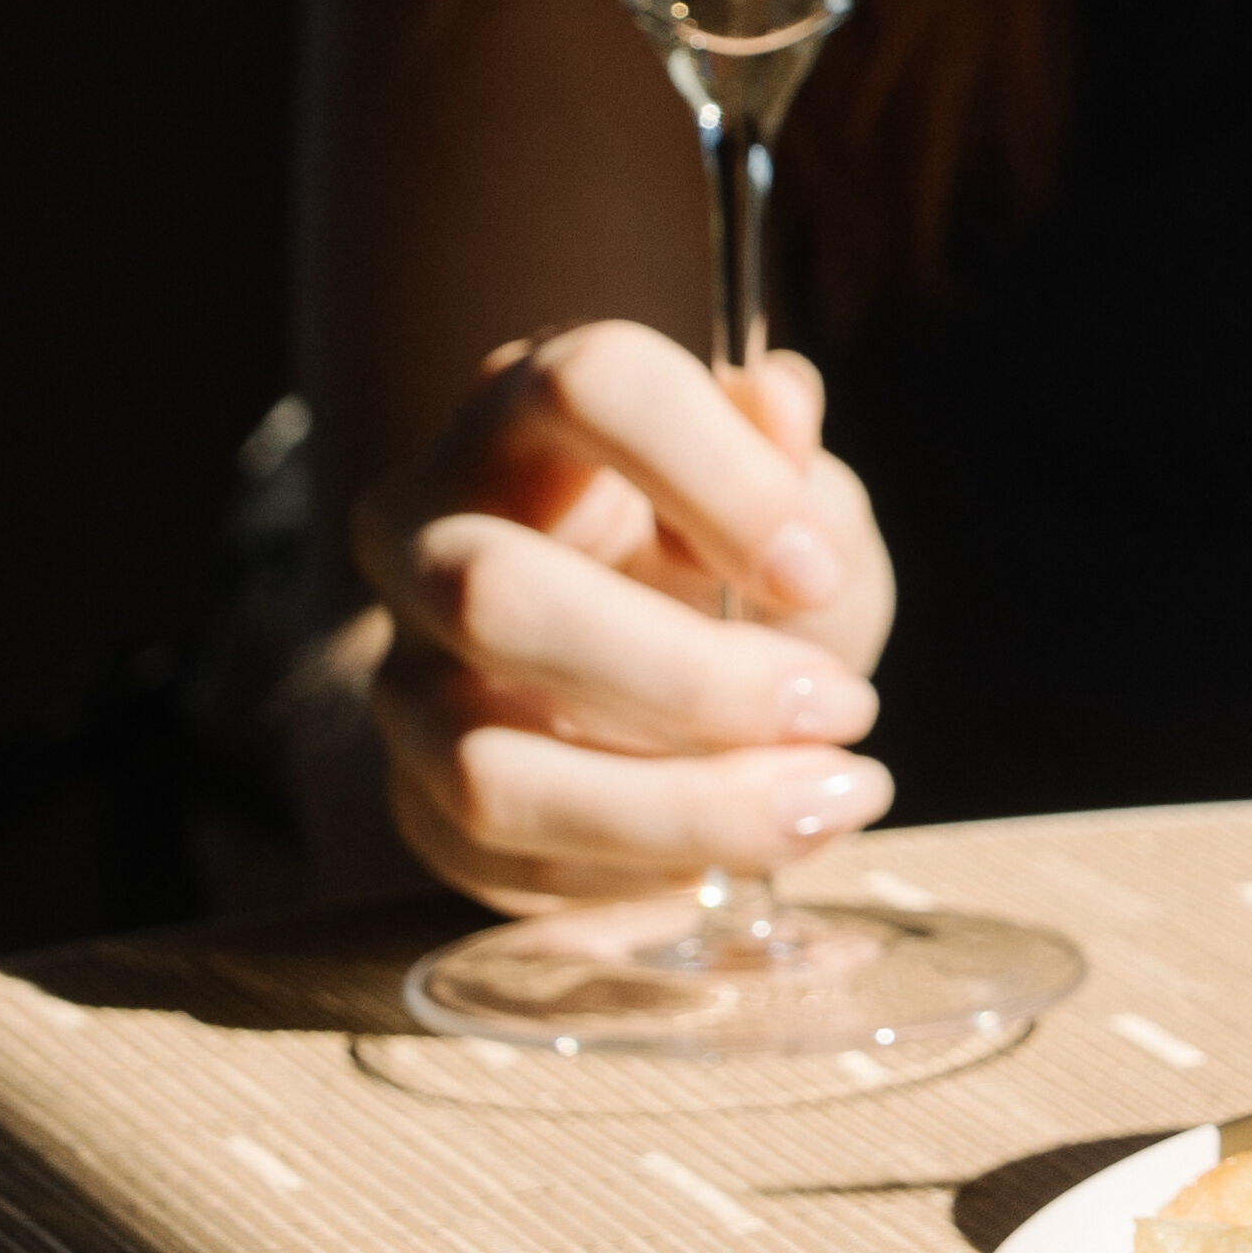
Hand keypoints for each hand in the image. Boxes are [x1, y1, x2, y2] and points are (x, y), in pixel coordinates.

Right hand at [349, 320, 899, 912]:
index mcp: (525, 414)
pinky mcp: (419, 798)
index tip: (818, 575)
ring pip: (488, 768)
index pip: (588, 385)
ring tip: (830, 797)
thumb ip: (789, 461)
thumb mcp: (792, 503)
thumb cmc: (728, 564)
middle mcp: (429, 530)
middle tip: (843, 707)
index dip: (717, 478)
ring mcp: (408, 673)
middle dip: (691, 677)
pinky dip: (652, 868)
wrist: (660, 684)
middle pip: (495, 595)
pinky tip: (753, 847)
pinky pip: (511, 860)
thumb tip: (782, 406)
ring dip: (684, 805)